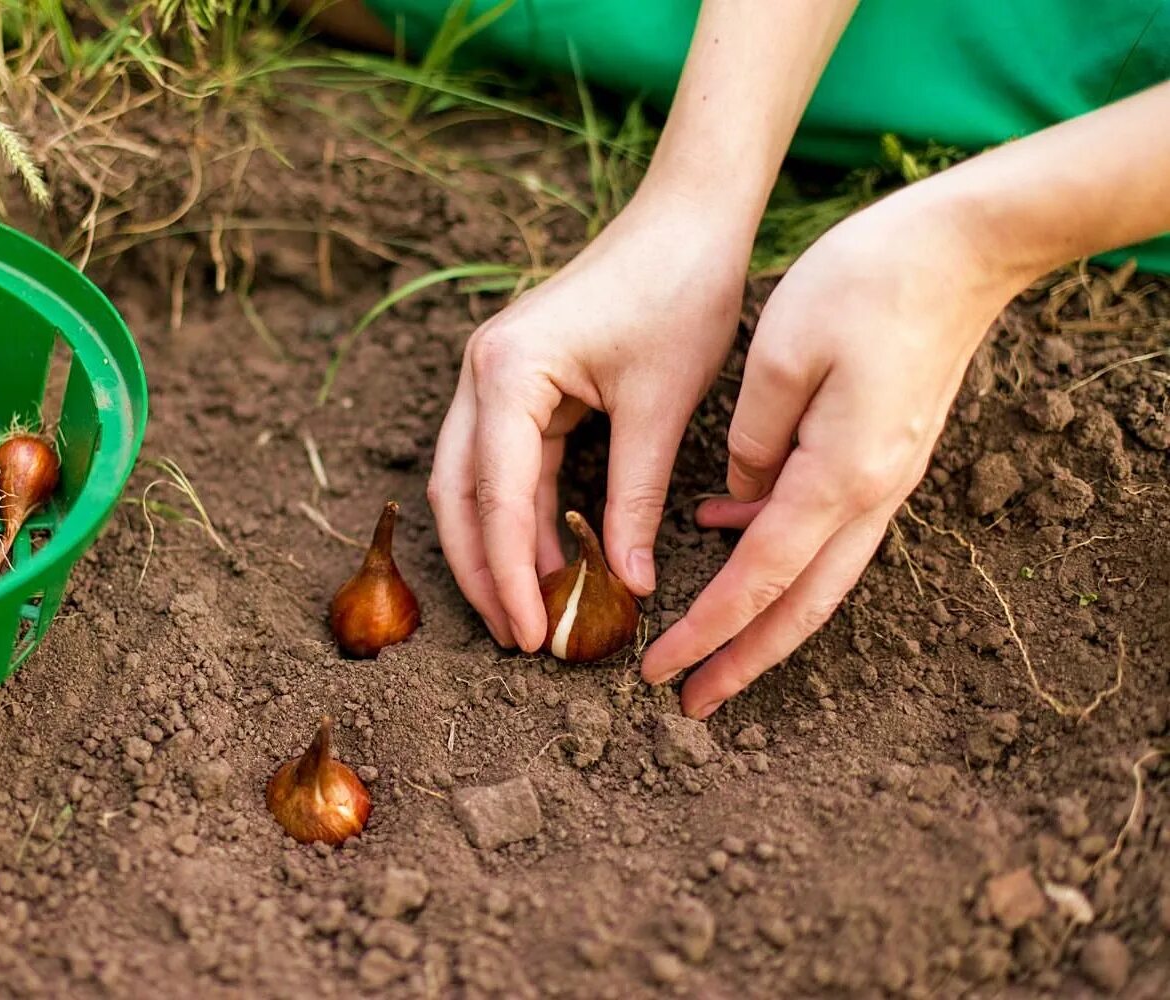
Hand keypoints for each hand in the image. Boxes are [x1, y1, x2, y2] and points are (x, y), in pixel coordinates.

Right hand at [428, 197, 748, 649]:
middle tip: (519, 638)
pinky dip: (519, 515)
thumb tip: (627, 586)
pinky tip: (549, 559)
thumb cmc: (679, 293)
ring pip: (469, 484)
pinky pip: (501, 463)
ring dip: (494, 548)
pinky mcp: (515, 382)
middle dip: (482, 572)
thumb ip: (635, 499)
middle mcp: (480, 373)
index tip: (534, 635)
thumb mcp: (662, 407)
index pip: (496, 497)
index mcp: (507, 372)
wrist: (686, 217)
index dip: (511, 575)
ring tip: (530, 612)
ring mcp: (491, 376)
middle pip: (457, 495)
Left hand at [641, 187, 1023, 716]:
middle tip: (691, 703)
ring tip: (711, 649)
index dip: (707, 632)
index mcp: (839, 475)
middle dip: (743, 660)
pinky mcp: (885, 456)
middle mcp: (871, 493)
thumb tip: (736, 498)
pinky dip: (780, 551)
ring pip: (820, 577)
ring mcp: (886, 478)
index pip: (759, 579)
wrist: (963, 247)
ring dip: (764, 621)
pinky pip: (828, 527)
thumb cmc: (867, 281)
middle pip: (801, 605)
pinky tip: (728, 531)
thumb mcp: (784, 353)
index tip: (660, 672)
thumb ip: (753, 440)